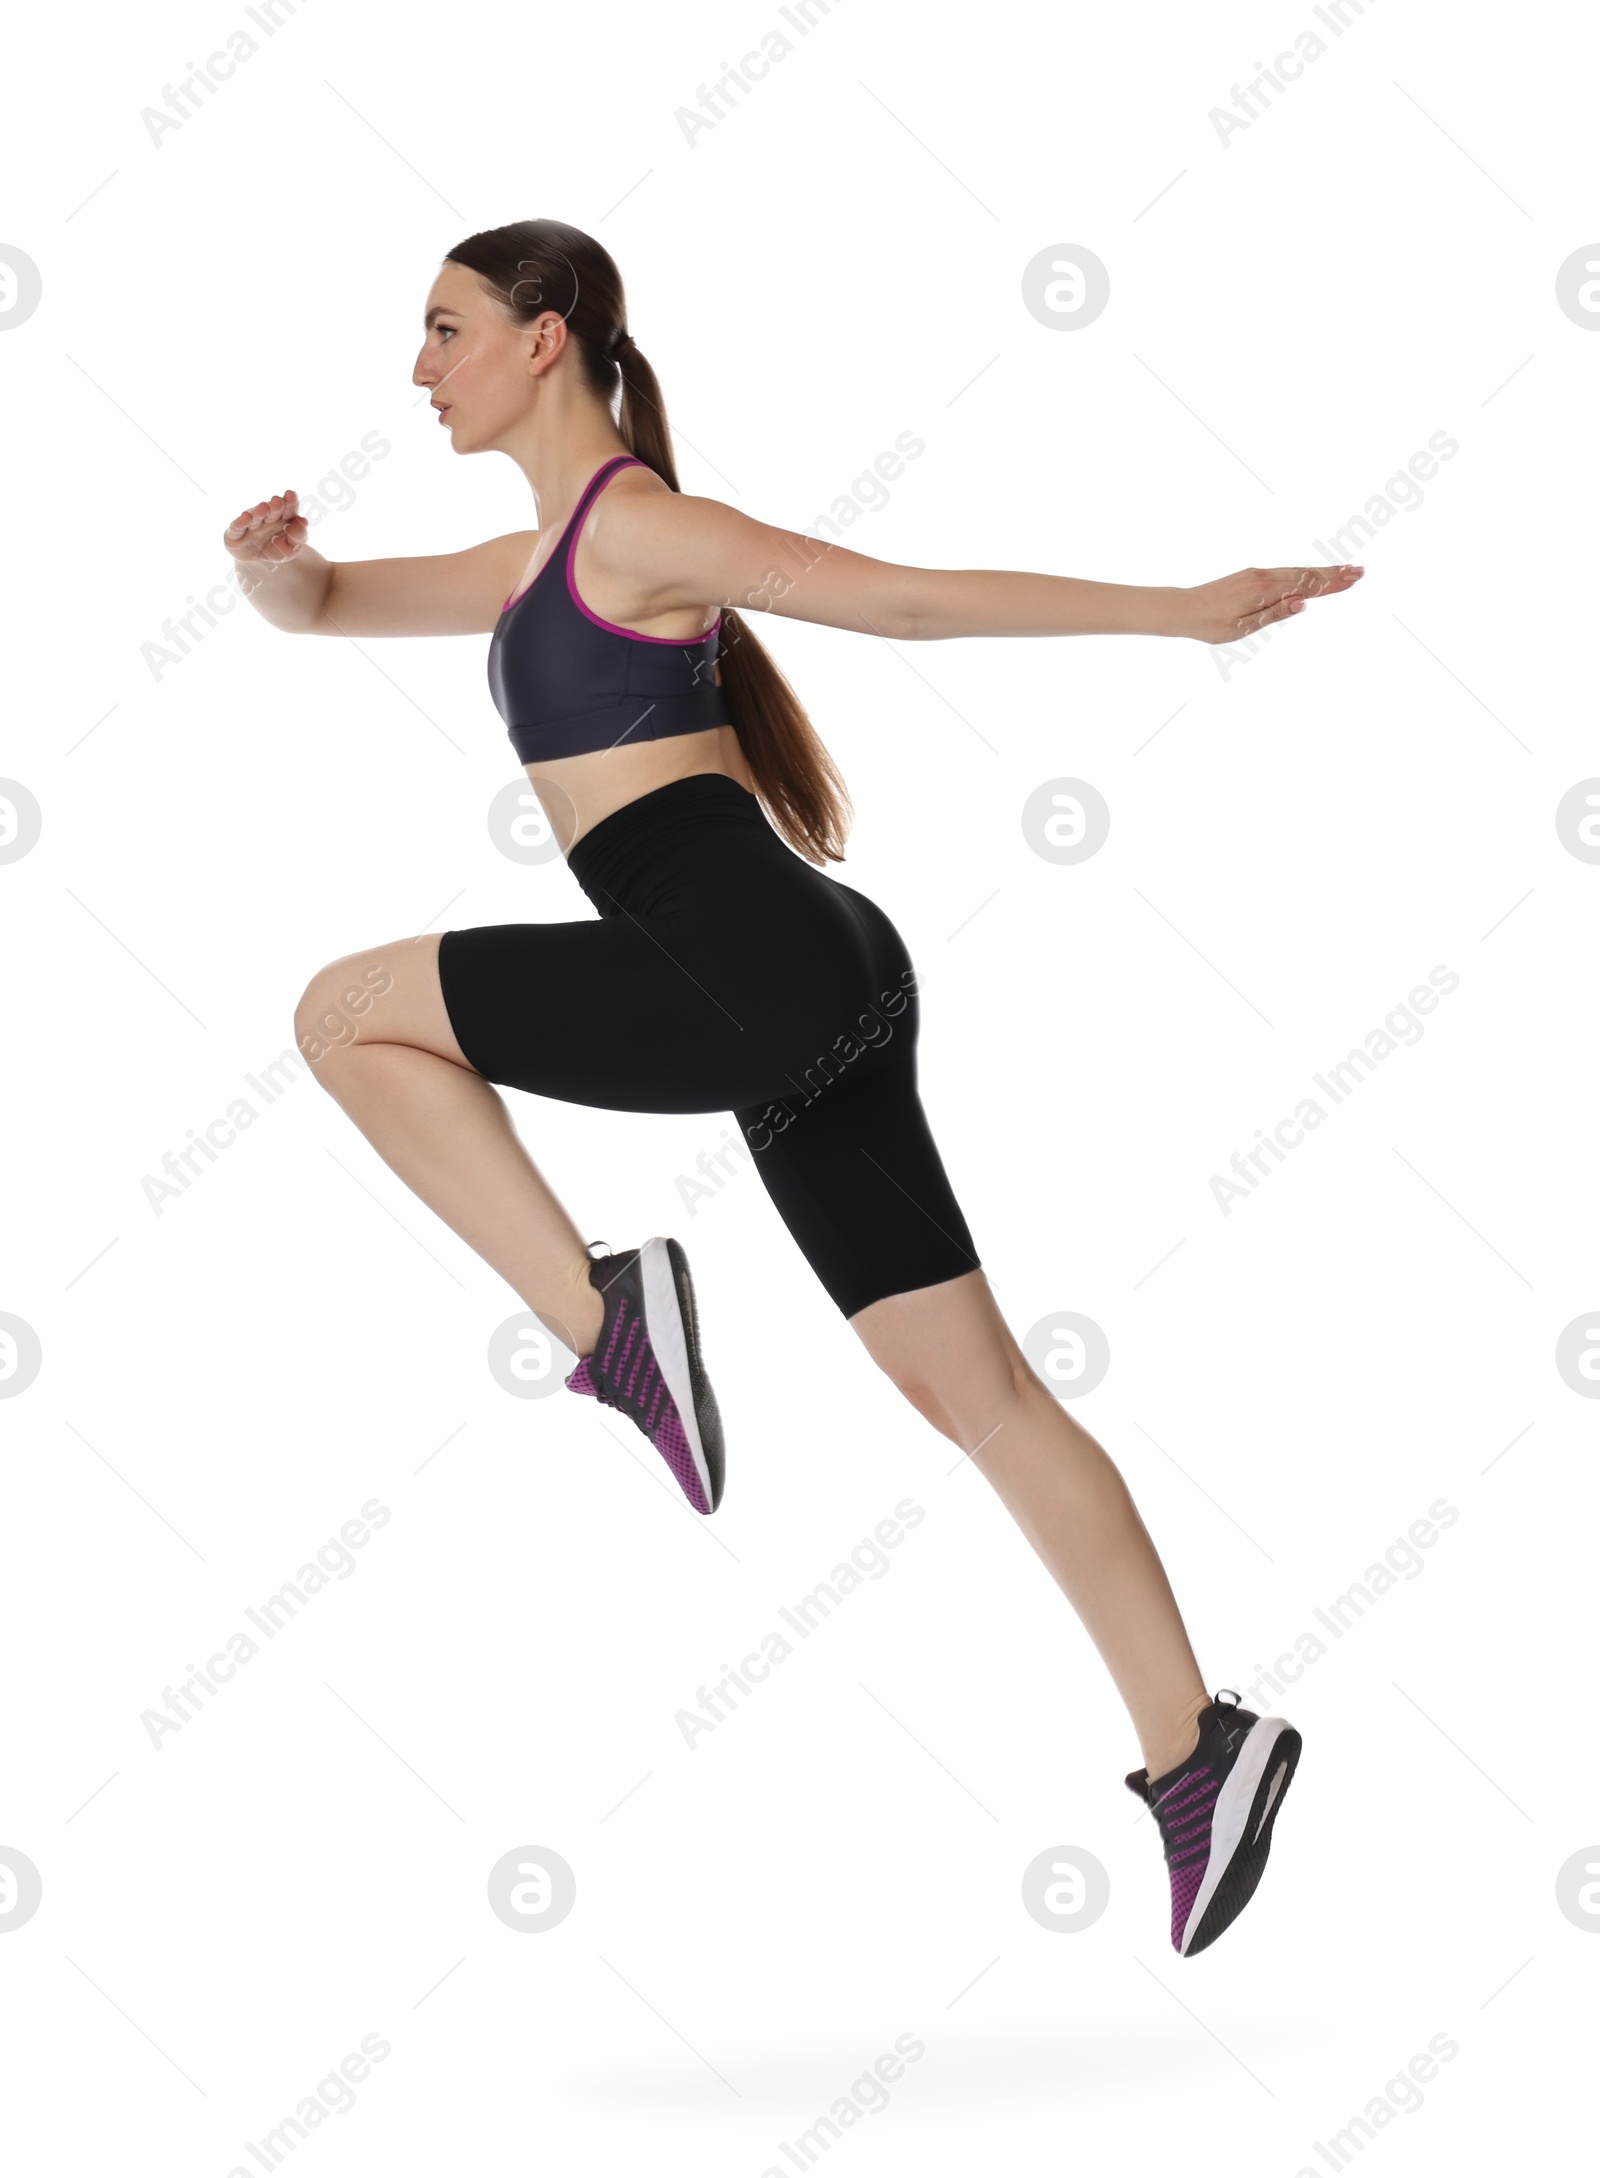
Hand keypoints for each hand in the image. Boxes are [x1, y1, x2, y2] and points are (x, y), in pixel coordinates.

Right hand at [223, 490, 307, 564]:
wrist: (259, 563)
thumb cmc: (277, 550)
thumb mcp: (292, 548)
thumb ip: (299, 536)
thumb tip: (304, 521)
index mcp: (282, 517)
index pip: (288, 508)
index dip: (290, 502)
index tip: (291, 494)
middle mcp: (265, 517)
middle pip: (272, 511)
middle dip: (275, 506)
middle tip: (278, 501)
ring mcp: (249, 524)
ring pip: (255, 517)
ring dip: (259, 513)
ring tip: (264, 508)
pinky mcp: (235, 535)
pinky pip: (237, 528)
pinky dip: (240, 523)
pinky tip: (245, 517)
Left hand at [1180, 563, 1362, 643]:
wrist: (1182, 609)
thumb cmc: (1210, 625)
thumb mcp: (1242, 627)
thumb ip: (1274, 613)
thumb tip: (1303, 602)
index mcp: (1263, 591)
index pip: (1305, 586)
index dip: (1331, 583)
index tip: (1353, 579)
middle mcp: (1263, 577)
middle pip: (1305, 574)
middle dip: (1334, 574)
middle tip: (1360, 572)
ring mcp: (1258, 574)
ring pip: (1296, 571)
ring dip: (1322, 571)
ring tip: (1345, 571)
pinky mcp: (1252, 575)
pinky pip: (1284, 572)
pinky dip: (1303, 572)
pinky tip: (1313, 574)